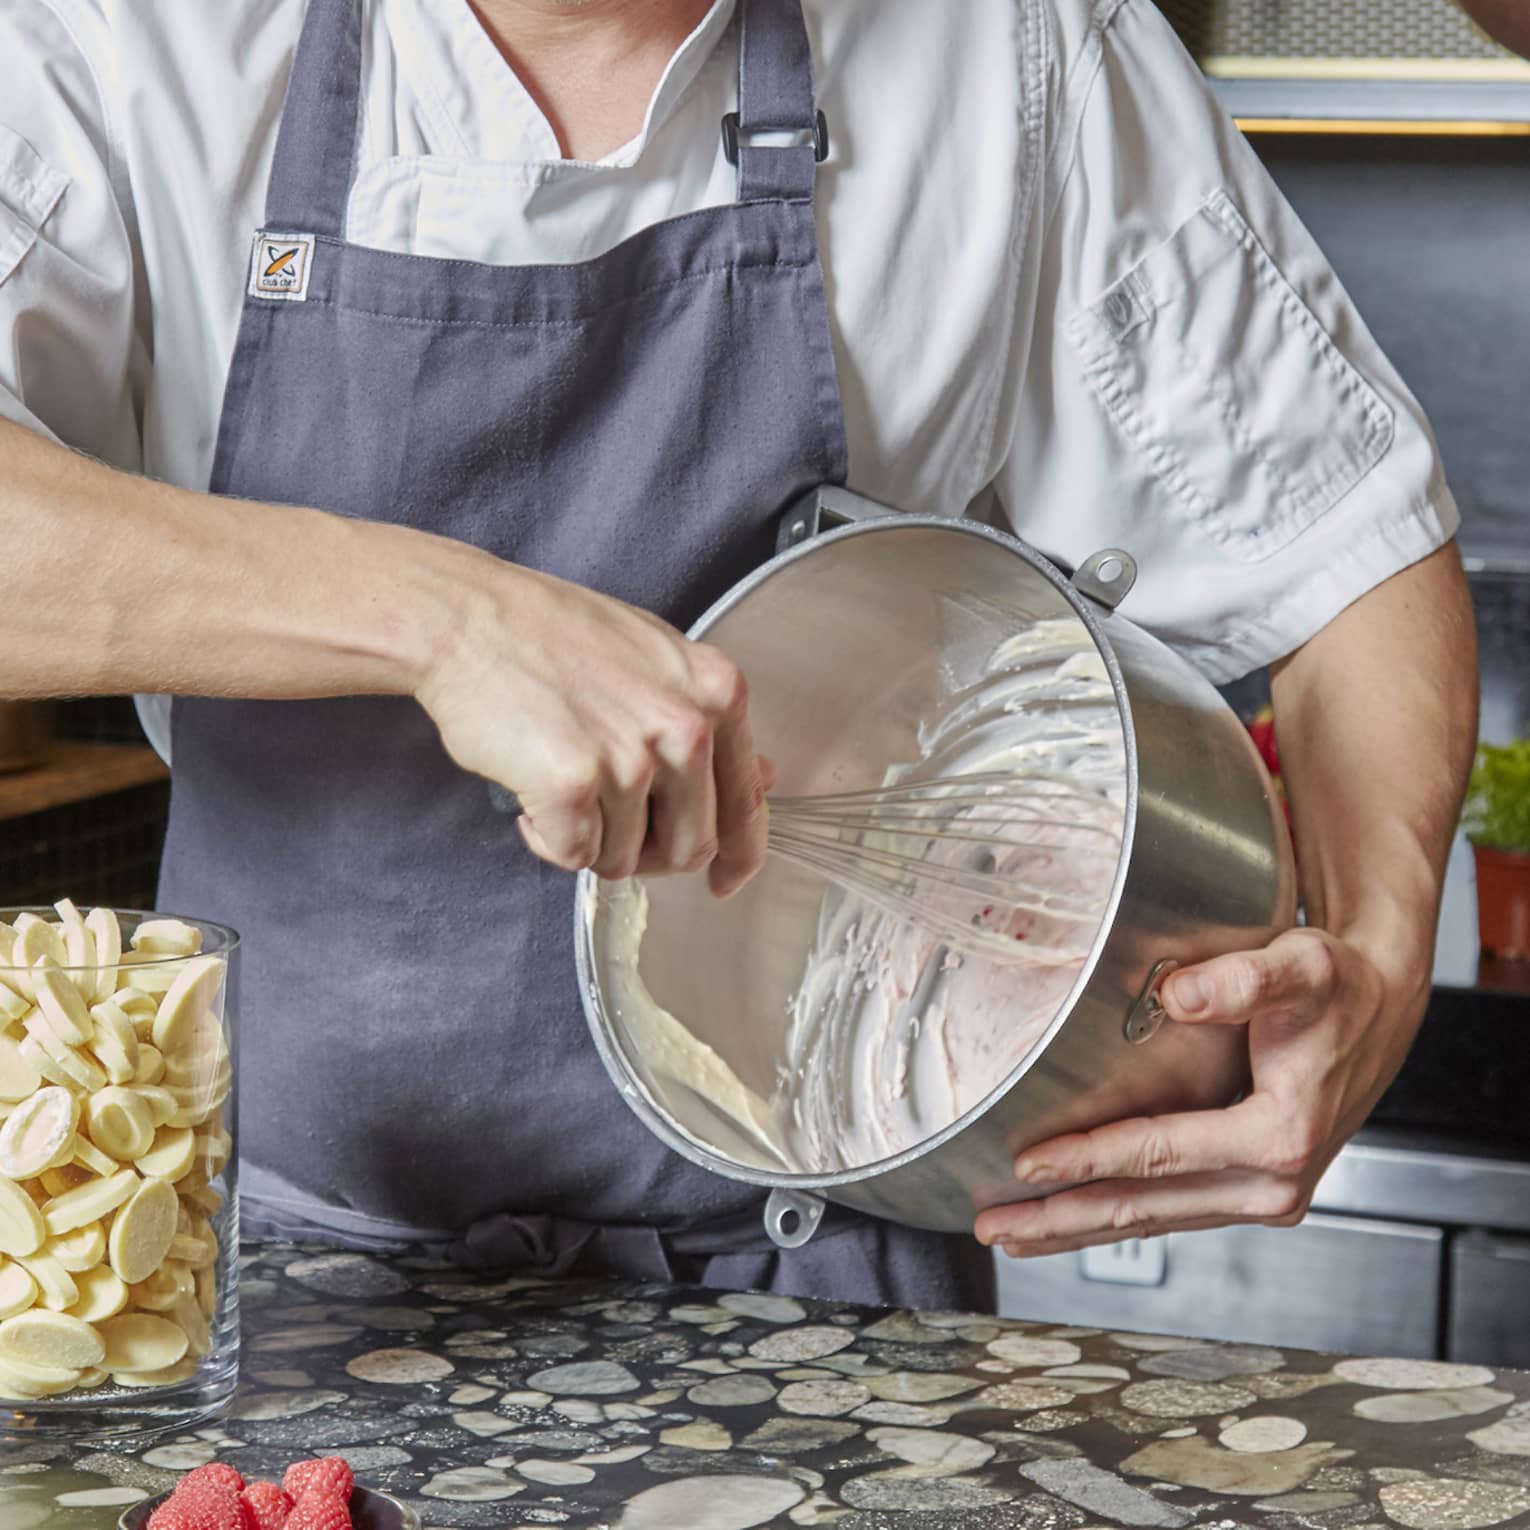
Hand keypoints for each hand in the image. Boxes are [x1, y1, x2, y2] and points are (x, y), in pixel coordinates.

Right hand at [415, 557, 767, 894]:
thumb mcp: (656, 659)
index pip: (747, 804)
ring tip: (559, 785)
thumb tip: (761, 778)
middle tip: (606, 824)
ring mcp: (630, 758)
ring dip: (590, 840)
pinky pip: (574, 856)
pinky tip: (531, 795)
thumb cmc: (552, 634)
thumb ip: (708, 721)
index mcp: (717, 693)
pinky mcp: (573, 785)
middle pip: (690, 846)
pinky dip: (548, 839)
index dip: (739, 856)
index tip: (724, 880)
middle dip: (647, 852)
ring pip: (626, 858)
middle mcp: (686, 726)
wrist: (468, 618)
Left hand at [974, 927, 1424, 1256]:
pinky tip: (1069, 1217)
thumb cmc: (1338, 986)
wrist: (1379, 1008)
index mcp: (1280, 1137)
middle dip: (1062, 1219)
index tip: (1025, 1162)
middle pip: (1145, 1208)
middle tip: (993, 1224)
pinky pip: (1170, 1211)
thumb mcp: (1299, 969)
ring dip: (1077, 1228)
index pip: (1160, 1153)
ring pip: (1152, 1220)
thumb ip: (1241, 980)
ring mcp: (1262, 1195)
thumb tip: (1177, 992)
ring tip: (1011, 1233)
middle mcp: (1274, 1184)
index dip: (1089, 1158)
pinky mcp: (1249, 1191)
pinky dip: (1115, 1216)